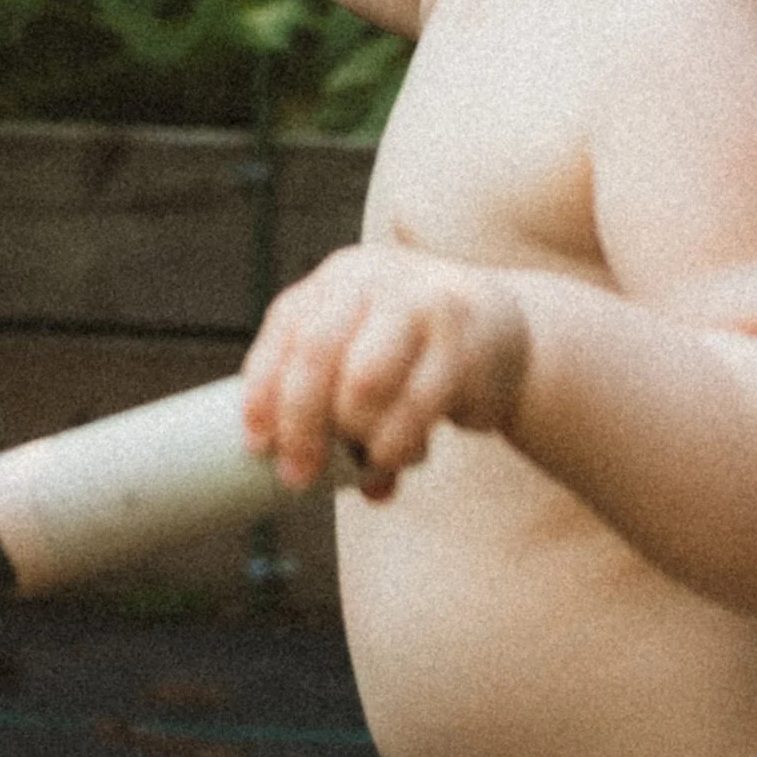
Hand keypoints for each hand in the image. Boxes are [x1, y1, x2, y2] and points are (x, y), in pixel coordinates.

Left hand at [241, 243, 529, 500]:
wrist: (500, 330)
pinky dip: (397, 445)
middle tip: (297, 476)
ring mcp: (423, 303)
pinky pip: (416, 407)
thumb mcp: (362, 345)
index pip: (286, 327)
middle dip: (299, 424)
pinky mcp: (464, 343)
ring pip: (363, 382)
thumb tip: (290, 471)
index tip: (256, 443)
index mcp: (339, 279)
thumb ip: (325, 392)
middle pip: (316, 352)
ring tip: (368, 461)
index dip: (263, 387)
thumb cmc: (408, 352)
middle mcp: (376, 279)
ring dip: (355, 438)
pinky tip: (400, 458)